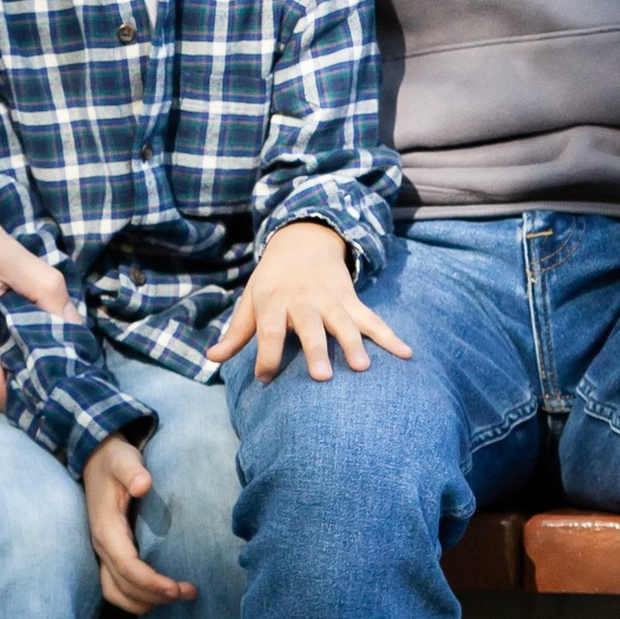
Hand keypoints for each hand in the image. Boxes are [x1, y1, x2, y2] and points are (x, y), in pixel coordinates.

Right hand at [83, 433, 193, 612]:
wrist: (97, 461)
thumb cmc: (115, 461)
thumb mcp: (123, 459)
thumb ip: (132, 470)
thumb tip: (143, 484)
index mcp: (106, 529)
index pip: (126, 567)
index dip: (150, 582)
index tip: (177, 588)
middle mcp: (101, 546)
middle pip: (124, 586)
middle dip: (156, 595)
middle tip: (190, 592)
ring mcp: (103, 553)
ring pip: (117, 593)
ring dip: (146, 601)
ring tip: (178, 596)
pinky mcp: (109, 555)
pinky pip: (117, 588)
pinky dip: (137, 598)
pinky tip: (161, 594)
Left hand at [209, 217, 411, 382]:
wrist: (303, 240)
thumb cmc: (272, 281)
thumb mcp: (251, 300)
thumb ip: (237, 332)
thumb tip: (212, 359)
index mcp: (274, 300)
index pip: (268, 329)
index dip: (265, 354)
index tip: (264, 378)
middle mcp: (303, 299)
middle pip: (310, 326)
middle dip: (317, 350)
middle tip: (322, 377)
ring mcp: (331, 299)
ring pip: (344, 322)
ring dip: (354, 344)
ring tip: (363, 368)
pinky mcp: (351, 299)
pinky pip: (372, 319)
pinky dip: (390, 336)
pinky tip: (406, 354)